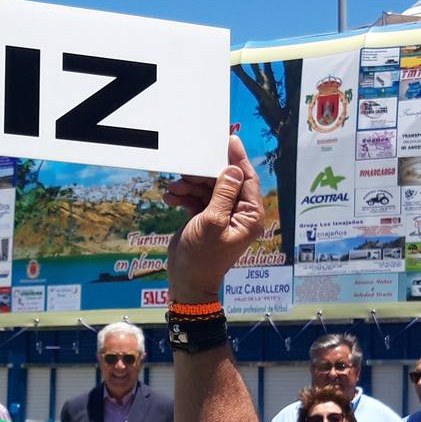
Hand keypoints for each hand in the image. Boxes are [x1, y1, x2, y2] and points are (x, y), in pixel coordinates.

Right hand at [163, 136, 264, 303]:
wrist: (186, 281)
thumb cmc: (202, 257)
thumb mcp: (212, 222)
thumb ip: (223, 194)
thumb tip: (233, 169)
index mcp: (250, 216)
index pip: (248, 180)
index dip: (238, 159)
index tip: (229, 140)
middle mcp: (239, 213)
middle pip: (225, 181)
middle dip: (205, 175)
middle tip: (189, 168)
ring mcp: (222, 215)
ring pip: (208, 188)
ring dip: (190, 186)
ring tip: (174, 188)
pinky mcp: (206, 218)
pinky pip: (197, 198)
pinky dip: (184, 196)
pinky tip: (170, 198)